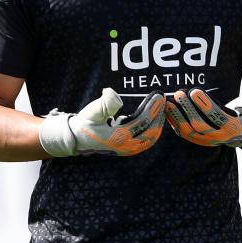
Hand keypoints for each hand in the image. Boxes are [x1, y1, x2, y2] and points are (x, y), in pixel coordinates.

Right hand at [38, 89, 165, 156]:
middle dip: (159, 115)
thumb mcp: (92, 111)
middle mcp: (125, 146)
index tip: (159, 96)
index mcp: (118, 137)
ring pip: (151, 138)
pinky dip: (153, 130)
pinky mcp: (129, 149)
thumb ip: (104, 104)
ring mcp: (128, 149)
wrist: (78, 138)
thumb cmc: (85, 123)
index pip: (142, 122)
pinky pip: (146, 141)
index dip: (152, 108)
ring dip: (158, 123)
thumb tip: (111, 93)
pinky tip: (155, 119)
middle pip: (151, 131)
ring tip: (161, 108)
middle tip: (163, 100)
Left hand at [165, 76, 241, 148]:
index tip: (195, 90)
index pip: (217, 117)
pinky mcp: (197, 139)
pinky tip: (167, 110)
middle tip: (179, 93)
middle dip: (188, 109)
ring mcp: (206, 140)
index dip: (205, 105)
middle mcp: (219, 138)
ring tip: (170, 100)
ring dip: (177, 116)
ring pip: (189, 131)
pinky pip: (183, 133)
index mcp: (233, 128)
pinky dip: (174, 122)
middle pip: (200, 125)